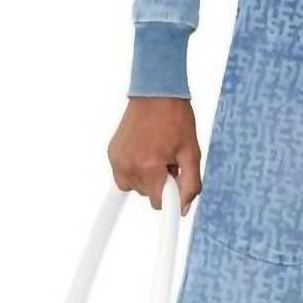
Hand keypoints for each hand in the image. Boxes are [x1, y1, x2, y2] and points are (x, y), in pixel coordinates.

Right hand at [107, 97, 201, 212]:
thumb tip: (182, 209)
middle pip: (147, 194)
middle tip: (168, 158)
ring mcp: (117, 160)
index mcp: (149, 167)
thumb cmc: (176, 119)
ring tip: (156, 152)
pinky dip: (135, 169)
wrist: (156, 93)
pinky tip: (144, 150)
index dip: (170, 194)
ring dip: (147, 176)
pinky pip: (124, 175)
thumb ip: (190, 184)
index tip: (175, 182)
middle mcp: (129, 166)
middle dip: (160, 181)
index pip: (158, 203)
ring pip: (135, 186)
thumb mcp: (191, 153)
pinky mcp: (111, 154)